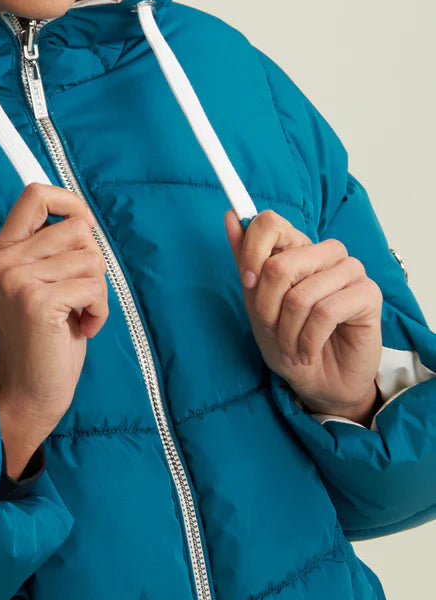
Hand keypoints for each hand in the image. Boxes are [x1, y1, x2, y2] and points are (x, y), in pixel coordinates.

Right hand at [0, 183, 108, 468]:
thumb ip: (52, 248)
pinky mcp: (37, 302)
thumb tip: (84, 217)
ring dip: (97, 290)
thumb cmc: (45, 337)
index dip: (69, 201)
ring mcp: (17, 280)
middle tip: (79, 294)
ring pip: (91, 258)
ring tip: (78, 314)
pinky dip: (99, 310)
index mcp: (3, 249)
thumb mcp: (41, 282)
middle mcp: (4, 260)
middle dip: (93, 261)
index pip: (35, 194)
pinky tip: (82, 328)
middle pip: (77, 228)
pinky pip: (94, 287)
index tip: (84, 226)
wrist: (28, 392)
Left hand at [224, 209, 382, 423]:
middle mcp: (325, 252)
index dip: (251, 253)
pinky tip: (307, 352)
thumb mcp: (256, 303)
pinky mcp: (369, 294)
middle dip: (267, 308)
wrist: (319, 383)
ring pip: (301, 294)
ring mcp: (349, 270)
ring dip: (288, 332)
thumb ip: (246, 261)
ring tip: (290, 349)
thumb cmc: (288, 341)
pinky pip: (326, 312)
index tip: (248, 283)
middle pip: (280, 265)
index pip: (269, 222)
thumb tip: (232, 216)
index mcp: (297, 247)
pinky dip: (308, 340)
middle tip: (271, 331)